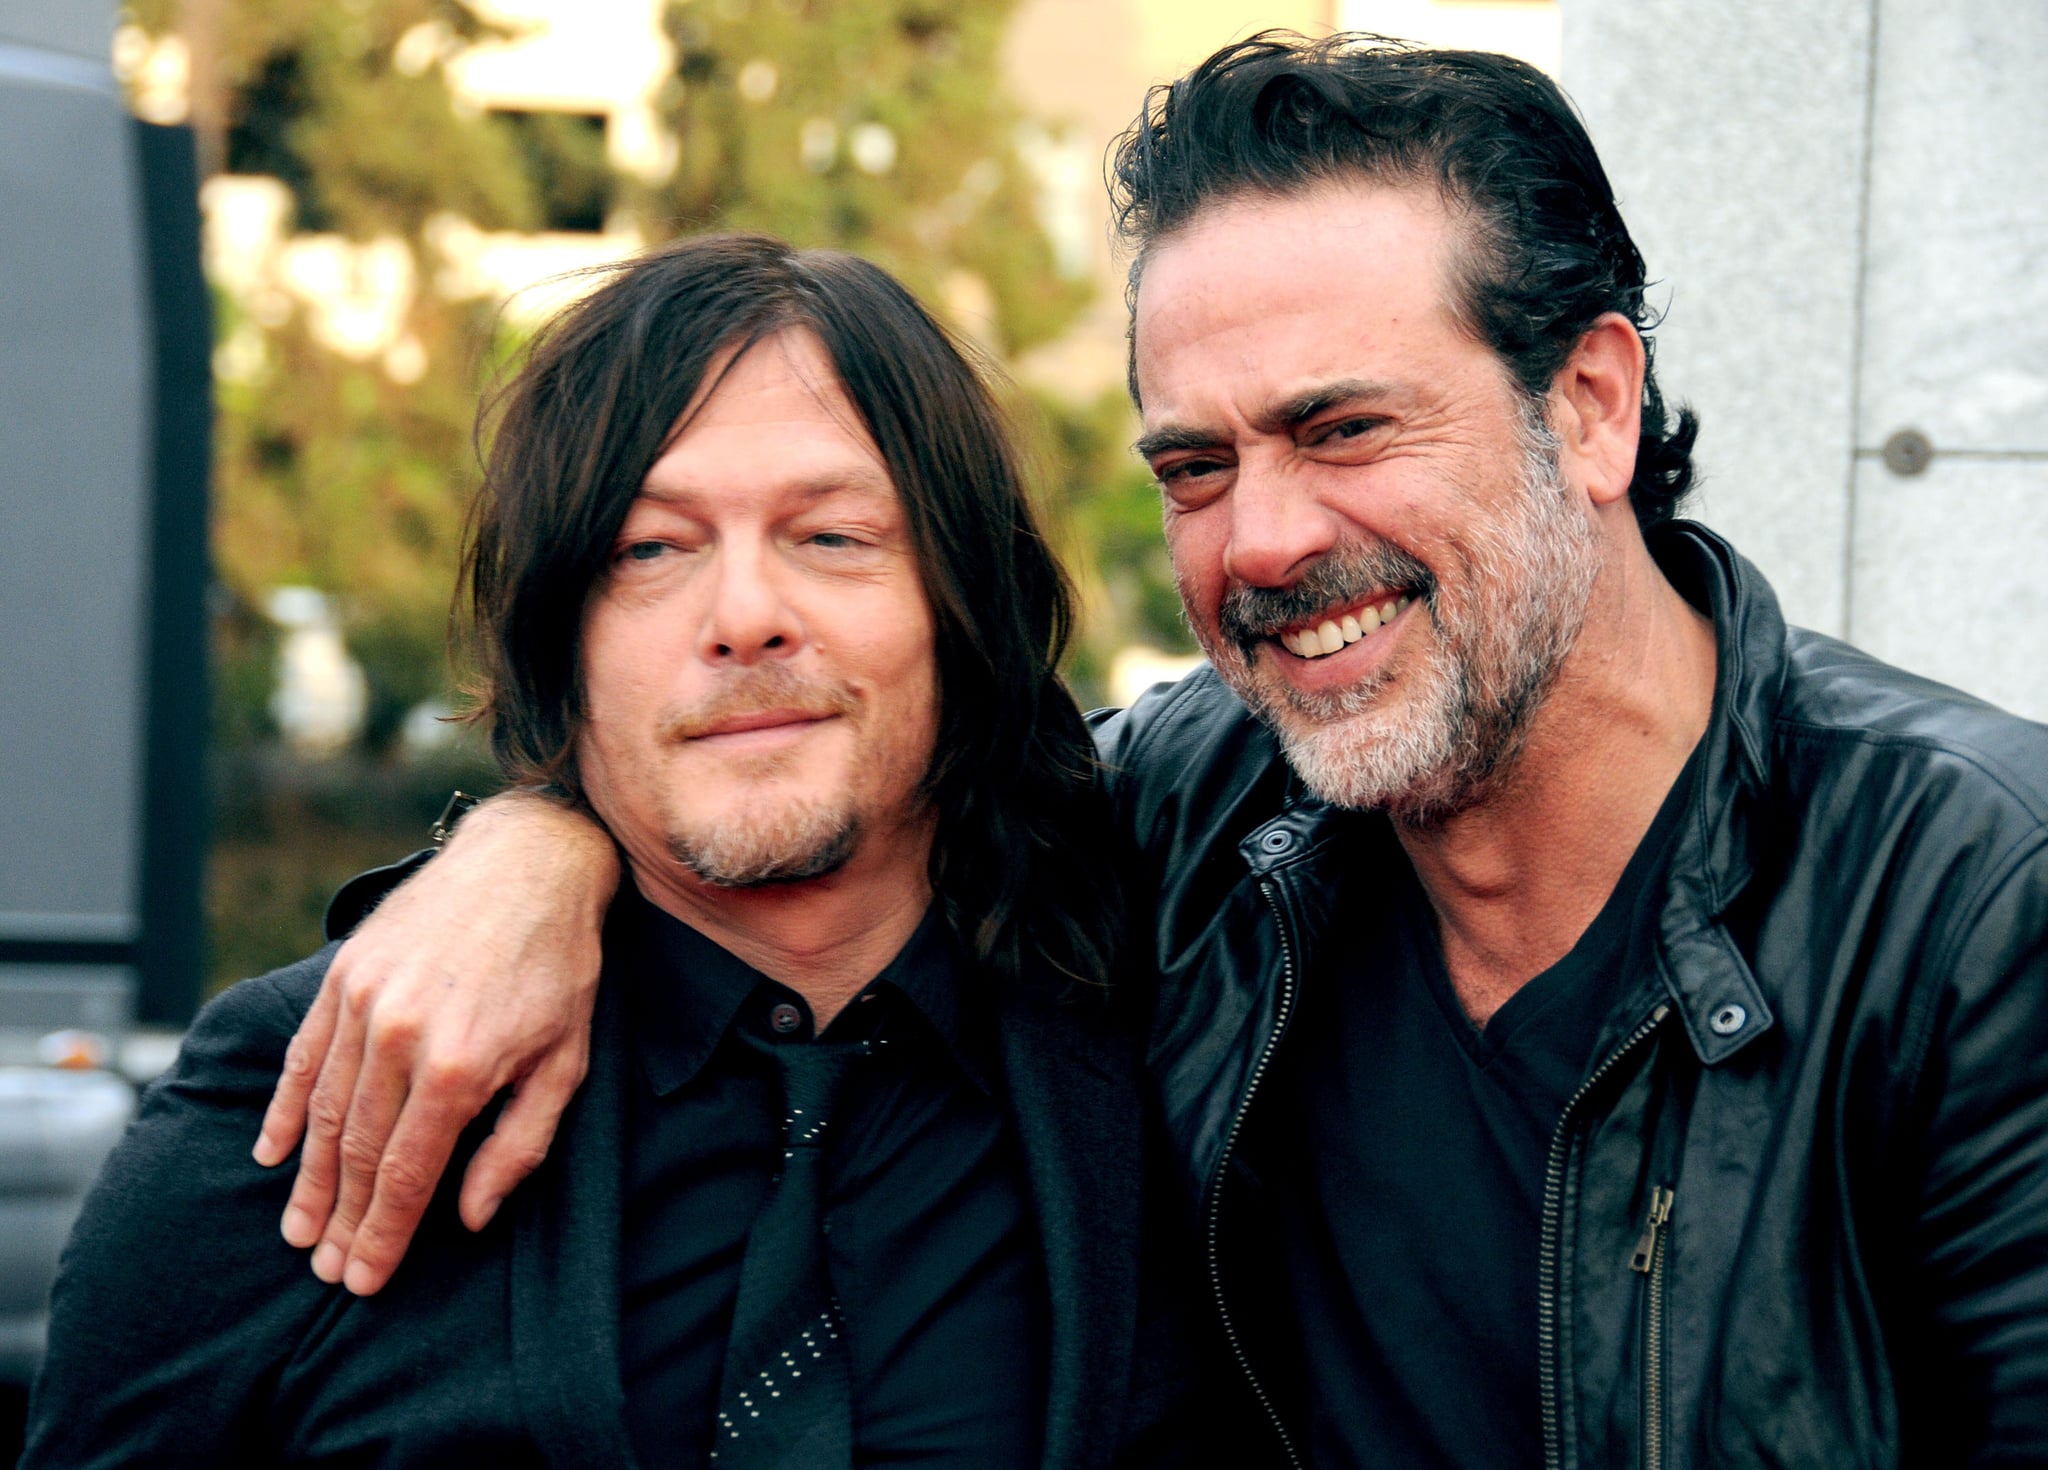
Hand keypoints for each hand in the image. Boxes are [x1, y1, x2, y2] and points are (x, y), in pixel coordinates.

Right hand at [253, 790, 619, 1294]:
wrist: (528, 863)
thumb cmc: (558, 968)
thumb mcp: (566, 1062)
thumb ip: (518, 1146)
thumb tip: (470, 1217)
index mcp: (461, 1067)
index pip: (406, 1174)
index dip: (382, 1234)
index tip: (363, 1279)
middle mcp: (400, 1037)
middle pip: (358, 1152)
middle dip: (341, 1219)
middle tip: (326, 1268)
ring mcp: (363, 1002)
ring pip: (324, 1111)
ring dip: (309, 1178)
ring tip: (300, 1229)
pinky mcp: (342, 974)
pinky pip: (304, 1056)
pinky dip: (286, 1107)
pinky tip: (275, 1153)